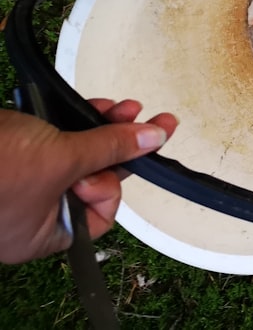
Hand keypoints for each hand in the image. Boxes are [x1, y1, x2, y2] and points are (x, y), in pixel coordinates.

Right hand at [0, 99, 177, 263]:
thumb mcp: (61, 158)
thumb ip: (110, 149)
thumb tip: (154, 139)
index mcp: (41, 234)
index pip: (100, 216)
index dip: (116, 184)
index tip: (125, 158)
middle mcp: (29, 213)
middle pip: (91, 178)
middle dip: (117, 144)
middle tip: (142, 118)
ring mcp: (17, 182)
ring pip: (73, 153)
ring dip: (99, 127)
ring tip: (121, 106)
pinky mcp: (8, 152)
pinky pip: (49, 139)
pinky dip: (69, 121)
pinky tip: (86, 102)